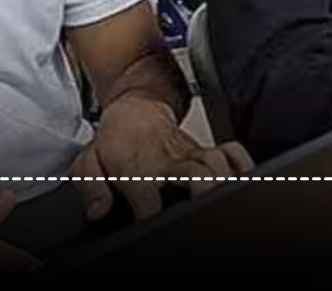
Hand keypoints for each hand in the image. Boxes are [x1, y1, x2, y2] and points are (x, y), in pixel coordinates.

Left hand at [71, 95, 253, 220]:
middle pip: (195, 174)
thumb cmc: (116, 139)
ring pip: (217, 163)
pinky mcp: (205, 150)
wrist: (137, 108)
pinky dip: (241, 164)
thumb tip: (98, 211)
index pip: (147, 196)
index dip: (150, 215)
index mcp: (136, 166)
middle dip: (204, 191)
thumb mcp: (89, 161)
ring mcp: (190, 154)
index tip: (150, 223)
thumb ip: (90, 186)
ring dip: (224, 180)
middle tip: (203, 208)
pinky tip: (242, 177)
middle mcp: (168, 161)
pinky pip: (231, 152)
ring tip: (226, 197)